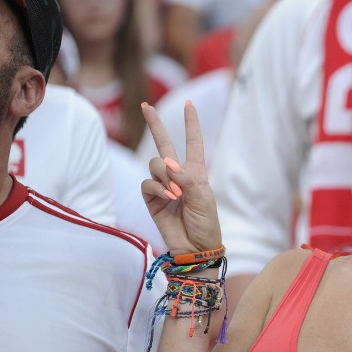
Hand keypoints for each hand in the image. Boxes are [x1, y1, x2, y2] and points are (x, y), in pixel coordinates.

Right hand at [141, 101, 221, 254]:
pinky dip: (157, 188)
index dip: (191, 124)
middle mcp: (178, 175)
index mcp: (196, 172)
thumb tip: (169, 164)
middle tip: (145, 106)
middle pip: (164, 144)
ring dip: (164, 175)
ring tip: (175, 194)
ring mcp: (163, 186)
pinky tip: (167, 198)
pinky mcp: (151, 198)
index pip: (193, 143)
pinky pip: (147, 183)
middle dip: (155, 125)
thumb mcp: (203, 199)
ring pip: (154, 164)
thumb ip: (186, 179)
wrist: (195, 248)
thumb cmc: (206, 224)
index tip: (189, 104)